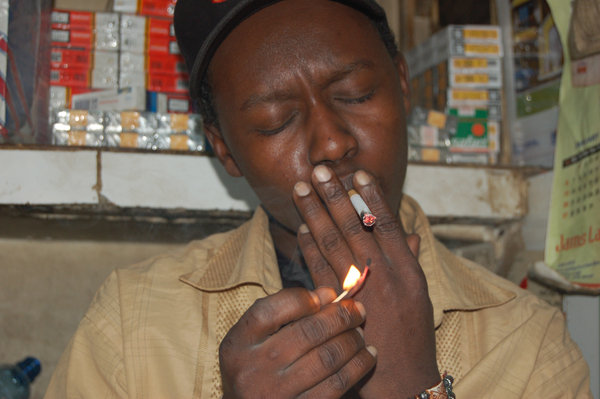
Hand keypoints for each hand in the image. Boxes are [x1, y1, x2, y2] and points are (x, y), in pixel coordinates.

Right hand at [219, 286, 376, 398]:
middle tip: (357, 310)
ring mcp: (275, 393)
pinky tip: (367, 355)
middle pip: (307, 332)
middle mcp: (254, 369)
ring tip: (360, 332)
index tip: (328, 294)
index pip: (271, 310)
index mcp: (238, 343)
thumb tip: (329, 294)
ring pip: (327, 358)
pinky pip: (337, 385)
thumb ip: (285, 312)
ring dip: (352, 340)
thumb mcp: (256, 338)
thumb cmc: (256, 366)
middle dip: (341, 316)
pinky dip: (358, 367)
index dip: (304, 298)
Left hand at [292, 165, 439, 397]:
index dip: (371, 197)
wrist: (401, 377)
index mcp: (406, 269)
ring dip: (315, 215)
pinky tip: (300, 231)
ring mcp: (358, 291)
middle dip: (334, 196)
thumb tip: (409, 234)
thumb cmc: (413, 333)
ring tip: (301, 191)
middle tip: (318, 171)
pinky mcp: (337, 307)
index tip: (357, 173)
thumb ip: (410, 260)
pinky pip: (319, 272)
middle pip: (353, 227)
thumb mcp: (420, 294)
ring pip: (332, 245)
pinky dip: (308, 249)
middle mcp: (382, 276)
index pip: (386, 224)